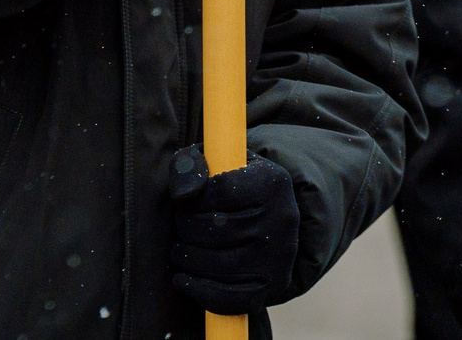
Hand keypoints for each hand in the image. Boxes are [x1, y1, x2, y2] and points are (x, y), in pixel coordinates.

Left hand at [168, 150, 299, 314]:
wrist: (270, 216)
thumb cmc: (235, 183)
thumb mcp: (218, 161)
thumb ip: (191, 165)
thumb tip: (183, 195)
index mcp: (273, 183)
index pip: (220, 190)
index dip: (192, 198)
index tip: (184, 201)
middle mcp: (282, 220)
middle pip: (217, 229)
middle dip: (186, 228)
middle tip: (180, 226)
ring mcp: (280, 257)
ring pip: (218, 264)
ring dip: (187, 258)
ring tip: (179, 250)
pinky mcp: (272, 286)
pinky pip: (231, 299)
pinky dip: (200, 292)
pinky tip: (183, 279)